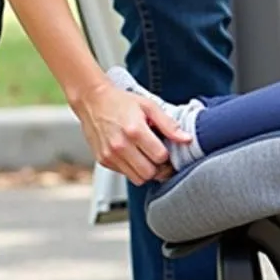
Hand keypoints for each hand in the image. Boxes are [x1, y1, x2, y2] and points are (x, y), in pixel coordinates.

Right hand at [72, 77, 190, 185]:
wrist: (92, 100)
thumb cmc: (121, 102)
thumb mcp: (149, 107)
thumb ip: (169, 125)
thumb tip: (186, 139)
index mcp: (135, 131)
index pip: (160, 157)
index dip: (168, 155)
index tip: (168, 150)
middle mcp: (120, 146)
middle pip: (149, 173)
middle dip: (159, 168)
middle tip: (160, 157)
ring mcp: (110, 155)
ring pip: (137, 179)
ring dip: (146, 171)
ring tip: (147, 157)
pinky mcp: (103, 160)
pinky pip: (124, 174)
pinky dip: (133, 169)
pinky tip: (134, 155)